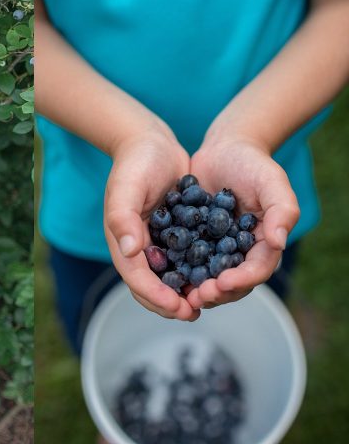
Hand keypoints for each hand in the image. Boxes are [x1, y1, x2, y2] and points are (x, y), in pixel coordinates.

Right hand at [104, 128, 199, 320]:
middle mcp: (139, 246)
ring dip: (187, 293)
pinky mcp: (175, 235)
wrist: (152, 142)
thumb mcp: (126, 185)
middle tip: (196, 311)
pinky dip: (199, 273)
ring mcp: (158, 242)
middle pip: (152, 287)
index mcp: (123, 239)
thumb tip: (130, 251)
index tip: (179, 307)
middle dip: (172, 304)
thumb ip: (123, 217)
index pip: (137, 278)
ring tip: (210, 300)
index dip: (156, 296)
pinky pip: (186, 261)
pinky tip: (219, 277)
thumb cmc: (136, 161)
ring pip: (171, 279)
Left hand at [185, 134, 298, 309]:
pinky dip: (177, 266)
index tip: (222, 283)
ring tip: (180, 293)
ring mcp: (216, 245)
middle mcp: (241, 250)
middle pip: (231, 281)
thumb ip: (281, 211)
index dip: (240, 280)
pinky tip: (162, 271)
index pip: (255, 270)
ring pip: (207, 275)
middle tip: (197, 296)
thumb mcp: (272, 182)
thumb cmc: (254, 164)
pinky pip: (186, 256)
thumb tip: (278, 242)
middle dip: (216, 292)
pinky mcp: (195, 236)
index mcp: (263, 243)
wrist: (225, 147)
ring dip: (195, 286)